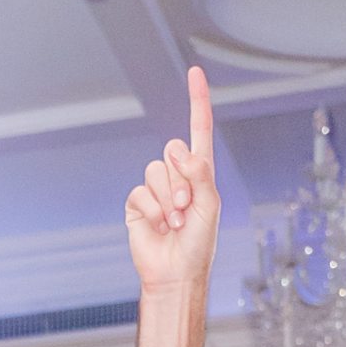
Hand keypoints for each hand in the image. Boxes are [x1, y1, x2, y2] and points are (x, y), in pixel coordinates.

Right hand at [124, 65, 218, 297]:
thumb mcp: (209, 206)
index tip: (195, 72)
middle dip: (181, 180)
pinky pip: (140, 191)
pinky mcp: (137, 203)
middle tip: (187, 208)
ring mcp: (156, 189)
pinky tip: (159, 227)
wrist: (175, 273)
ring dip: (167, 199)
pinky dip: (151, 210)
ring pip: (155, 171)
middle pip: (172, 149)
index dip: (197, 100)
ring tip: (176, 222)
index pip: (199, 129)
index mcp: (200, 172)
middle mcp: (177, 175)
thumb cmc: (199, 244)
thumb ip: (200, 174)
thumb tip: (181, 151)